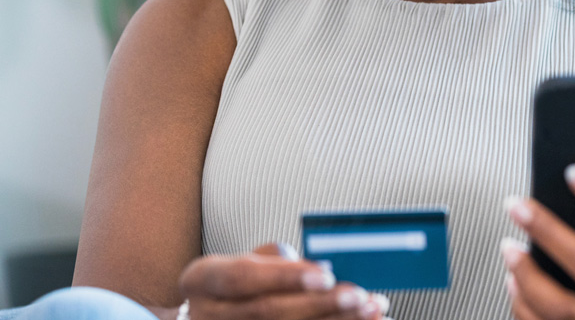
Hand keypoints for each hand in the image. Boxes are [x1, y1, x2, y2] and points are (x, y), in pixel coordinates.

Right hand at [177, 243, 391, 319]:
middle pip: (268, 312)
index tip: (326, 273)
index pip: (242, 277)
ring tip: (371, 310)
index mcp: (203, 280)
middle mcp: (209, 314)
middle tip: (358, 295)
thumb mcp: (244, 261)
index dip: (284, 276)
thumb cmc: (235, 285)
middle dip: (319, 305)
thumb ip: (277, 262)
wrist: (207, 317)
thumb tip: (323, 267)